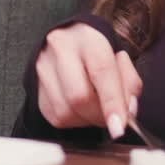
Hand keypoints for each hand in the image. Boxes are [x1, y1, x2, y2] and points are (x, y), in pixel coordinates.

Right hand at [36, 22, 142, 138]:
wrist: (67, 40)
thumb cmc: (97, 52)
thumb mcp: (119, 59)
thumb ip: (129, 84)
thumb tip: (127, 111)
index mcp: (87, 38)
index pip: (101, 71)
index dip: (112, 102)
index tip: (120, 126)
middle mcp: (60, 50)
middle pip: (79, 96)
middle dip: (100, 116)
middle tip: (112, 118)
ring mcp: (43, 68)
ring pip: (66, 112)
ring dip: (87, 120)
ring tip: (96, 108)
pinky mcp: (34, 87)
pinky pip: (57, 117)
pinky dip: (75, 120)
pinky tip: (81, 108)